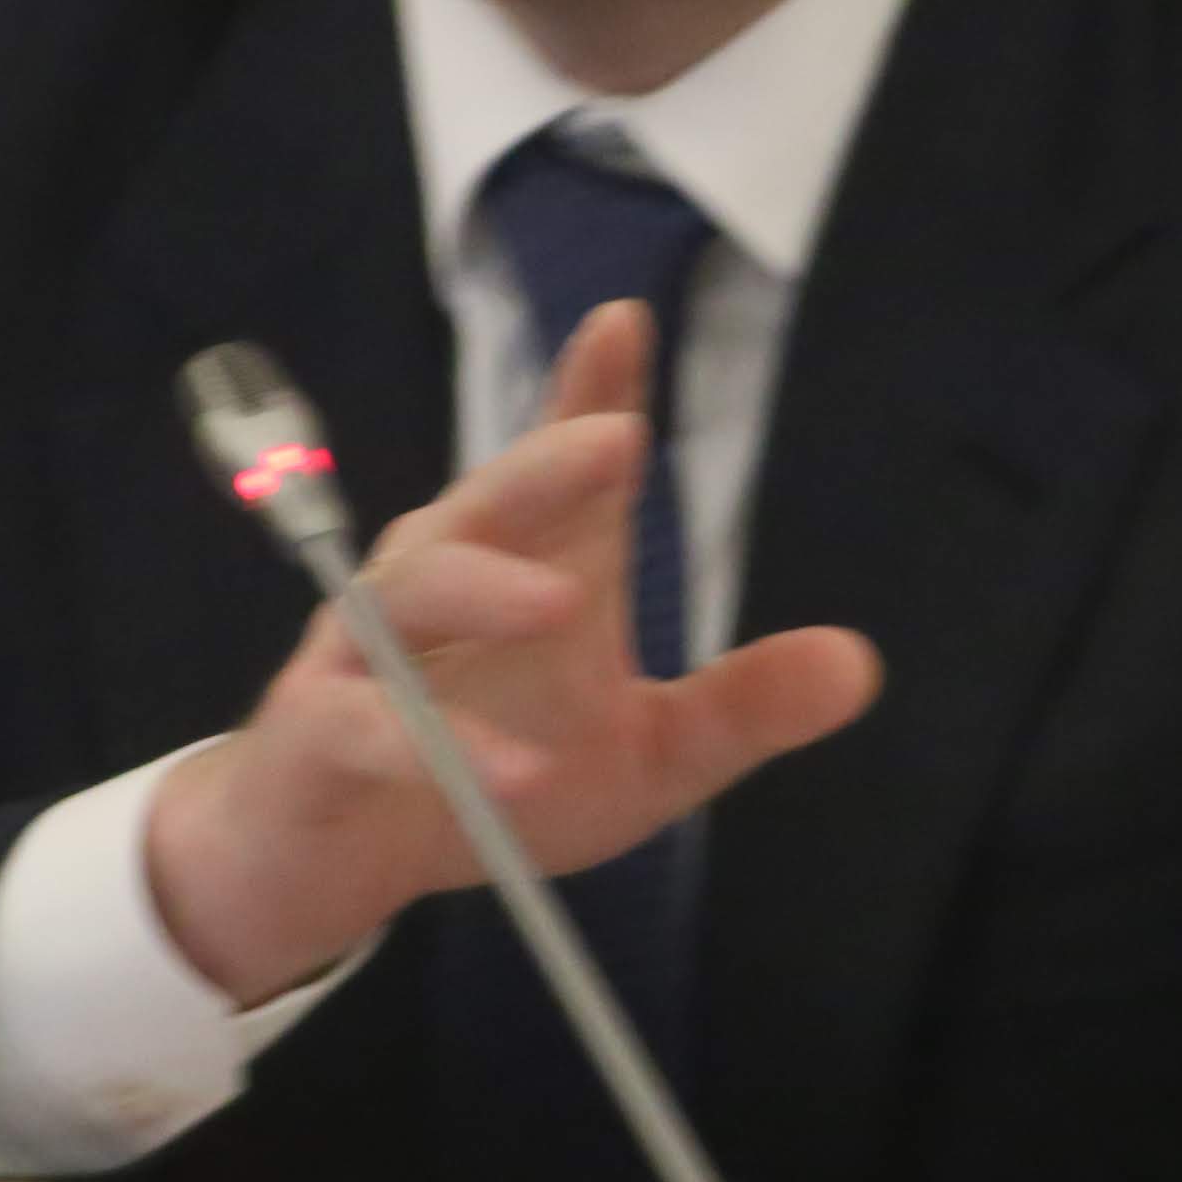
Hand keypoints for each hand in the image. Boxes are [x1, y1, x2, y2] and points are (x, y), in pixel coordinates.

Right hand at [139, 299, 883, 1003]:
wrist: (339, 859)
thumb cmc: (490, 775)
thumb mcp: (646, 756)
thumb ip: (740, 706)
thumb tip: (862, 664)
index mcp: (529, 566)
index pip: (562, 468)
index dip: (589, 393)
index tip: (625, 322)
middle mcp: (441, 582)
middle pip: (486, 502)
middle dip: (546, 462)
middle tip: (616, 438)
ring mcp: (367, 651)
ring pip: (411, 590)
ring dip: (486, 590)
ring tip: (562, 604)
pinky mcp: (319, 730)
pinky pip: (370, 725)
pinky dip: (435, 746)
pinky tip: (504, 775)